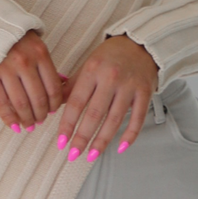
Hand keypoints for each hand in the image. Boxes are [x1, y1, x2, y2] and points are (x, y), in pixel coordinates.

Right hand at [0, 29, 64, 131]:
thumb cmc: (13, 39)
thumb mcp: (34, 46)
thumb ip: (46, 67)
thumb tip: (63, 88)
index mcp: (40, 53)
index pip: (53, 87)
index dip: (54, 105)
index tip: (52, 112)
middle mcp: (24, 61)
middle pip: (38, 99)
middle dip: (41, 115)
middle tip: (40, 121)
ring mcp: (5, 69)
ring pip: (21, 104)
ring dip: (27, 119)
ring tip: (29, 125)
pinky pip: (1, 103)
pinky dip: (9, 118)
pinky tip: (15, 126)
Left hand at [58, 34, 159, 160]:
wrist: (141, 43)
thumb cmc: (111, 56)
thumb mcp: (88, 65)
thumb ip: (72, 86)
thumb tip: (53, 106)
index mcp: (92, 71)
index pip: (76, 103)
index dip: (67, 125)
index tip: (61, 142)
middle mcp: (110, 78)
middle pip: (94, 114)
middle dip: (82, 137)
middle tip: (73, 155)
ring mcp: (129, 86)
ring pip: (114, 119)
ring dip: (102, 140)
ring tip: (92, 155)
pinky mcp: (145, 92)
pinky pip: (138, 118)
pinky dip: (130, 134)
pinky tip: (120, 147)